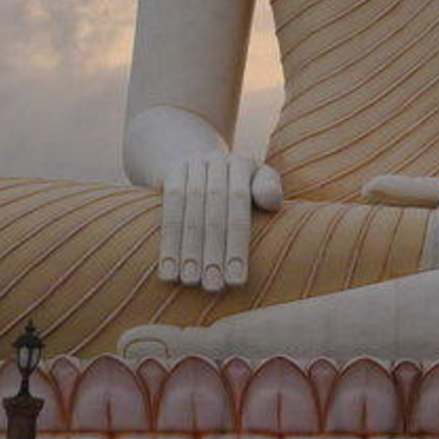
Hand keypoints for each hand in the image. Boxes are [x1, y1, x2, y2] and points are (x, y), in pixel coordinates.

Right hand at [159, 153, 282, 291]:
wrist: (195, 152)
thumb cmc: (238, 180)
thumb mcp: (259, 178)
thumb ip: (269, 189)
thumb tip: (271, 203)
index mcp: (242, 164)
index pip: (239, 206)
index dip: (236, 243)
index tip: (236, 280)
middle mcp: (215, 163)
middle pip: (213, 212)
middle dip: (212, 252)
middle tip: (213, 286)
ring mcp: (190, 167)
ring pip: (188, 212)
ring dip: (187, 250)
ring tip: (190, 281)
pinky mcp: (170, 175)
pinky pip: (168, 210)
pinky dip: (168, 243)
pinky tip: (168, 270)